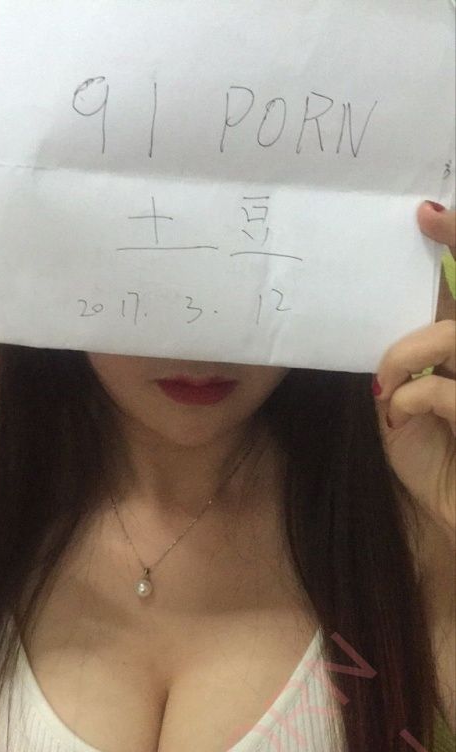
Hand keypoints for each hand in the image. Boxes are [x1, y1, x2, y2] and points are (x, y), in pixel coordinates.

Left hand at [373, 201, 455, 542]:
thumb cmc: (438, 468)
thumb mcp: (408, 413)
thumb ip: (403, 368)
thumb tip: (374, 338)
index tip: (427, 213)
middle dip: (455, 253)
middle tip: (421, 234)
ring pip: (454, 334)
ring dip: (407, 351)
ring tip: (387, 384)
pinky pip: (443, 388)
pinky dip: (412, 396)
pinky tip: (398, 418)